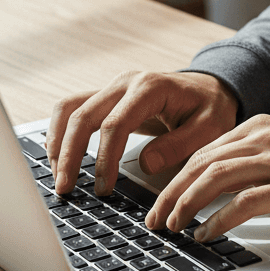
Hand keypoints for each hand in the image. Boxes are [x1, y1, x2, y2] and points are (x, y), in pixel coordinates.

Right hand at [46, 70, 237, 195]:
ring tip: (58, 176)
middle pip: (83, 115)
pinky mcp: (106, 96)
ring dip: (57, 142)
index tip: (103, 188)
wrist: (210, 88)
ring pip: (69, 108)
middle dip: (69, 154)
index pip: (115, 124)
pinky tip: (60, 158)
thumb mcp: (211, 128)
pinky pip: (73, 109)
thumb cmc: (211, 108)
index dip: (104, 158)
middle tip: (66, 188)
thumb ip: (180, 146)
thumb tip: (145, 164)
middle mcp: (125, 82)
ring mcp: (112, 87)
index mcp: (150, 88)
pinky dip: (60, 132)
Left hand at [145, 114, 269, 240]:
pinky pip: (245, 202)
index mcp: (258, 126)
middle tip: (154, 218)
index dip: (176, 177)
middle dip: (171, 192)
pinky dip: (219, 219)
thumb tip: (208, 184)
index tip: (159, 201)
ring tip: (172, 226)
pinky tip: (206, 233)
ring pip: (216, 178)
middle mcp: (265, 138)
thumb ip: (249, 158)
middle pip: (202, 163)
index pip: (204, 150)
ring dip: (187, 204)